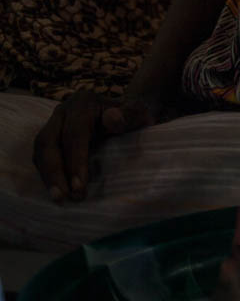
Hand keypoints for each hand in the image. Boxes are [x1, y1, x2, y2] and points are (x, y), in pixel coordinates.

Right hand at [32, 90, 157, 201]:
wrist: (124, 112)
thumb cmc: (131, 116)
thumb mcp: (137, 113)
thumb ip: (129, 116)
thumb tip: (112, 119)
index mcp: (83, 103)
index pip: (74, 134)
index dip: (75, 161)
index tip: (79, 186)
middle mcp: (63, 111)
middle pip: (48, 141)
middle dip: (54, 171)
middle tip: (62, 197)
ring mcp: (53, 123)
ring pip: (40, 149)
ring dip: (47, 175)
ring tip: (58, 197)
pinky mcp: (50, 136)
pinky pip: (41, 155)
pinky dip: (46, 173)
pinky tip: (56, 189)